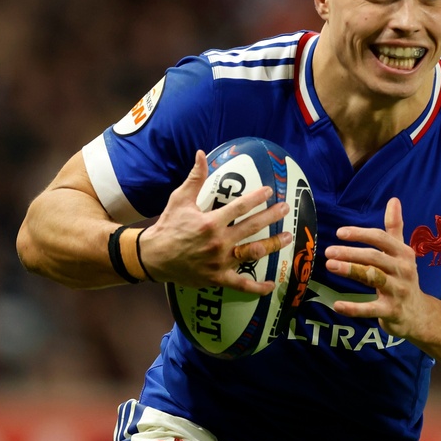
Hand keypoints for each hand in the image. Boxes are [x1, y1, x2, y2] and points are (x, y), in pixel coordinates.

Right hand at [139, 150, 290, 293]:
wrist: (153, 257)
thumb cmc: (168, 226)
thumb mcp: (179, 200)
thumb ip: (195, 178)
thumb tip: (201, 154)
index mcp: (210, 222)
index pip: (240, 207)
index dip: (257, 198)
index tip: (269, 191)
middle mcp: (218, 242)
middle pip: (252, 227)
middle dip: (272, 216)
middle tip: (286, 208)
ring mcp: (220, 262)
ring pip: (253, 253)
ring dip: (273, 244)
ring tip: (288, 237)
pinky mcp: (218, 278)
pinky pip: (241, 284)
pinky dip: (257, 287)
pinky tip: (271, 284)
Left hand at [325, 197, 429, 338]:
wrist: (419, 314)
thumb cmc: (404, 278)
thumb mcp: (402, 252)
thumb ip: (395, 227)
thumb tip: (393, 200)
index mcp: (404, 253)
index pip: (381, 238)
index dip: (360, 234)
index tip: (340, 233)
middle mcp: (403, 270)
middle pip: (374, 257)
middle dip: (351, 253)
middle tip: (328, 251)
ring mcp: (398, 291)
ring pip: (372, 278)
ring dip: (351, 270)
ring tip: (330, 265)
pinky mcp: (391, 311)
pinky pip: (370, 309)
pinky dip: (353, 308)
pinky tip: (336, 305)